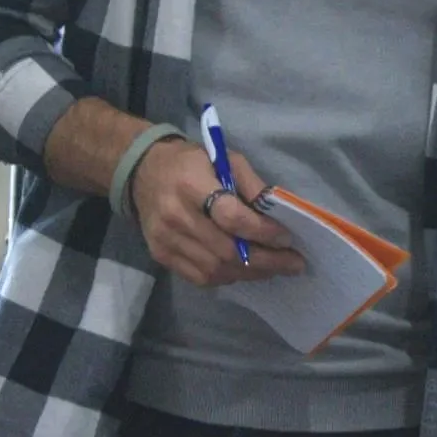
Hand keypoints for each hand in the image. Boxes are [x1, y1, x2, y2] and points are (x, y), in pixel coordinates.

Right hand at [128, 138, 301, 285]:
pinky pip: (200, 278)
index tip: (287, 238)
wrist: (143, 172)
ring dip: (250, 273)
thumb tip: (279, 215)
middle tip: (293, 263)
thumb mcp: (224, 159)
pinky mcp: (160, 255)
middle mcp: (175, 216)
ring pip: (215, 270)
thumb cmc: (191, 162)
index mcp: (191, 185)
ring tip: (275, 268)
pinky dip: (227, 277)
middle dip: (266, 260)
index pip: (230, 217)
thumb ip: (252, 185)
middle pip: (226, 251)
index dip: (261, 231)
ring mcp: (165, 240)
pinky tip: (246, 270)